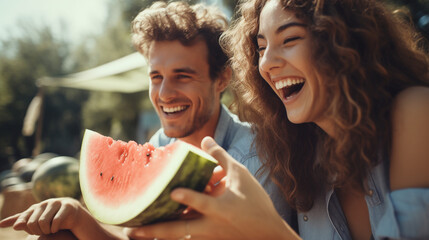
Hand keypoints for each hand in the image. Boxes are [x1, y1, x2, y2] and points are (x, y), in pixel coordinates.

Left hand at [0, 197, 82, 235]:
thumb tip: (0, 224)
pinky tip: (57, 229)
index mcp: (37, 207)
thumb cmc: (53, 219)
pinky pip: (56, 222)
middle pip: (33, 222)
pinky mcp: (67, 206)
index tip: (19, 227)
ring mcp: (57, 203)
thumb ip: (21, 221)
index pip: (23, 217)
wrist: (74, 216)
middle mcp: (45, 203)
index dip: (22, 225)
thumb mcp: (37, 221)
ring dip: (46, 231)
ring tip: (50, 231)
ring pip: (43, 222)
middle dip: (37, 231)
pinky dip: (54, 229)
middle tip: (43, 232)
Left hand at [125, 137, 299, 239]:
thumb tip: (205, 139)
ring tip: (134, 233)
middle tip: (131, 231)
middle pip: (178, 231)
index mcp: (221, 208)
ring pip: (177, 238)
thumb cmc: (256, 202)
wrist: (268, 234)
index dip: (188, 198)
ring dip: (157, 236)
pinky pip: (184, 239)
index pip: (202, 203)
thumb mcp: (241, 175)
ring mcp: (208, 236)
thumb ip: (220, 157)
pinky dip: (169, 237)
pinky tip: (155, 235)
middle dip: (154, 231)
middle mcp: (211, 226)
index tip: (172, 192)